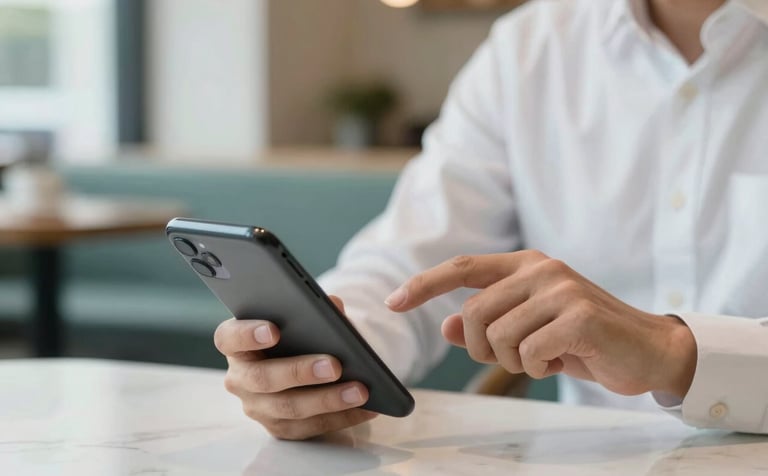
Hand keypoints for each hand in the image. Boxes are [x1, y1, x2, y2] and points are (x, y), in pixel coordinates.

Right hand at [214, 296, 376, 439]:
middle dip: (300, 371)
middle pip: (262, 378)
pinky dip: (341, 417)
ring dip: (328, 399)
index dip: (247, 335)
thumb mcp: (305, 317)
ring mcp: (257, 407)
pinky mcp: (279, 428)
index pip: (229, 338)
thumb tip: (334, 305)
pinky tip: (366, 408)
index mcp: (237, 344)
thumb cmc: (299, 334)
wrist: (304, 363)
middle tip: (334, 365)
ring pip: (289, 408)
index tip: (274, 330)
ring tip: (361, 390)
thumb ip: (315, 308)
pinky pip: (309, 427)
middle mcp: (240, 378)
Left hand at [386, 251, 696, 397]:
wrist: (649, 350)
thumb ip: (488, 324)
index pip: (463, 267)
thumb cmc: (584, 339)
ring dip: (514, 361)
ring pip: (497, 335)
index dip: (424, 284)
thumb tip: (447, 325)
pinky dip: (537, 367)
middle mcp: (540, 269)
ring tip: (545, 355)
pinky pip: (527, 352)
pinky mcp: (578, 315)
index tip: (391, 301)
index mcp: (526, 265)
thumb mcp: (530, 330)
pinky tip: (562, 360)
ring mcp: (560, 288)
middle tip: (513, 357)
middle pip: (473, 312)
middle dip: (483, 348)